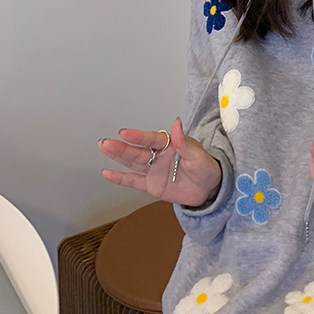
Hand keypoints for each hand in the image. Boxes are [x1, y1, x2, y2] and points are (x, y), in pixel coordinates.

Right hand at [98, 118, 221, 206]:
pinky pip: (134, 181)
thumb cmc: (206, 169)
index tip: (124, 133)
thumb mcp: (199, 156)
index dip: (138, 137)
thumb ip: (186, 143)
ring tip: (103, 147)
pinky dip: (120, 178)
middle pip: (137, 150)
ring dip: (118, 156)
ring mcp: (153, 170)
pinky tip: (107, 173)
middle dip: (121, 147)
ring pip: (133, 162)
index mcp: (170, 145)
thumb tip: (177, 123)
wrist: (209, 190)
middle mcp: (159, 155)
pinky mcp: (151, 185)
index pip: (152, 140)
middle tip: (106, 142)